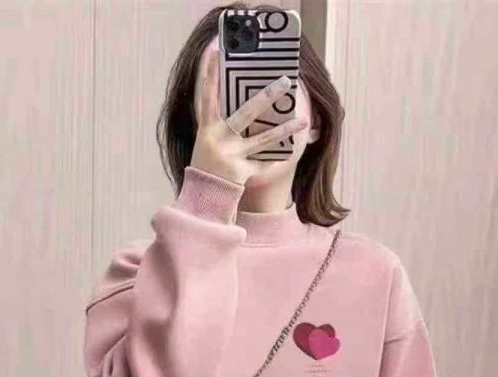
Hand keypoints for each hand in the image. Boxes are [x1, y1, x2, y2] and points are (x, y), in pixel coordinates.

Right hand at [190, 44, 307, 185]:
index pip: (207, 95)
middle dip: (266, 97)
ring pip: (263, 140)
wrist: (202, 196)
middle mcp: (218, 139)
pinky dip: (273, 161)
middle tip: (285, 81)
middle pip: (246, 113)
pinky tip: (287, 154)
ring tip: (303, 120)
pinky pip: (263, 164)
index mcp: (206, 128)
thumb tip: (242, 104)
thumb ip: (219, 124)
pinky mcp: (241, 172)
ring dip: (284, 130)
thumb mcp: (206, 141)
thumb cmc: (206, 165)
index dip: (208, 72)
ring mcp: (231, 156)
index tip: (214, 50)